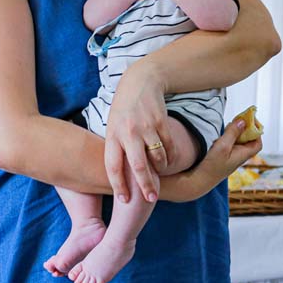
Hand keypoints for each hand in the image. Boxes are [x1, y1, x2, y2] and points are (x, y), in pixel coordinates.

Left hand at [104, 63, 173, 203]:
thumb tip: (120, 177)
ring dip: (160, 169)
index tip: (123, 200)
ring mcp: (146, 127)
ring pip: (157, 158)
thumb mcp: (113, 126)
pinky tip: (167, 159)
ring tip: (159, 172)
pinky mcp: (161, 122)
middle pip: (138, 166)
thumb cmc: (124, 110)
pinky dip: (170, 156)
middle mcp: (128, 133)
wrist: (141, 82)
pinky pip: (169, 147)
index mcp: (112, 135)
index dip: (118, 185)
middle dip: (145, 186)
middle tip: (150, 199)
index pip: (113, 166)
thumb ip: (117, 148)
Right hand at [185, 117, 261, 199]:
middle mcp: (239, 156)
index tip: (251, 120)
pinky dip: (226, 137)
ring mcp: (231, 157)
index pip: (257, 143)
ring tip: (228, 127)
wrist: (199, 180)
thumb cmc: (212, 167)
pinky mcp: (223, 157)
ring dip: (234, 132)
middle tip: (238, 119)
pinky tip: (218, 138)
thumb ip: (233, 133)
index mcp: (243, 155)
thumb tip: (243, 121)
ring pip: (238, 141)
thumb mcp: (223, 146)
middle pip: (248, 140)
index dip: (256, 131)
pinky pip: (229, 144)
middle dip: (244, 128)